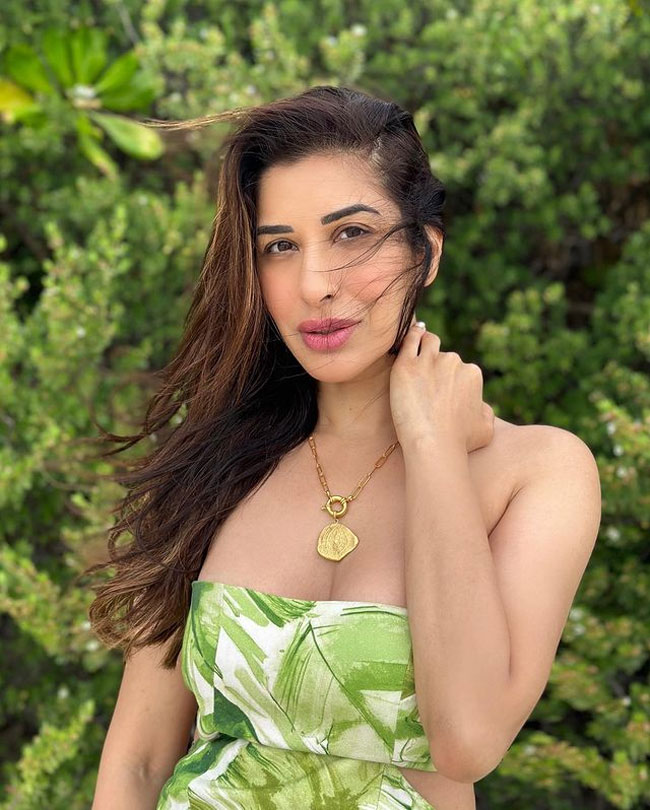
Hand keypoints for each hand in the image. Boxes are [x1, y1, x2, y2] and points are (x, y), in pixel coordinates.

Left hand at [389, 315, 494, 452]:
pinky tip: (408, 336)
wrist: (435, 444)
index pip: (459, 368)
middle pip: (443, 356)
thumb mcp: (486, 427)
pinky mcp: (407, 365)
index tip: (439, 391)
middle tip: (424, 383)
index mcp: (472, 374)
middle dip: (436, 366)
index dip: (449, 379)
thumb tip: (480, 405)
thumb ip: (485, 410)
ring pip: (427, 342)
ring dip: (423, 343)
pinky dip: (409, 336)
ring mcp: (429, 361)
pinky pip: (409, 341)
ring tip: (416, 348)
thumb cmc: (459, 442)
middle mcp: (454, 362)